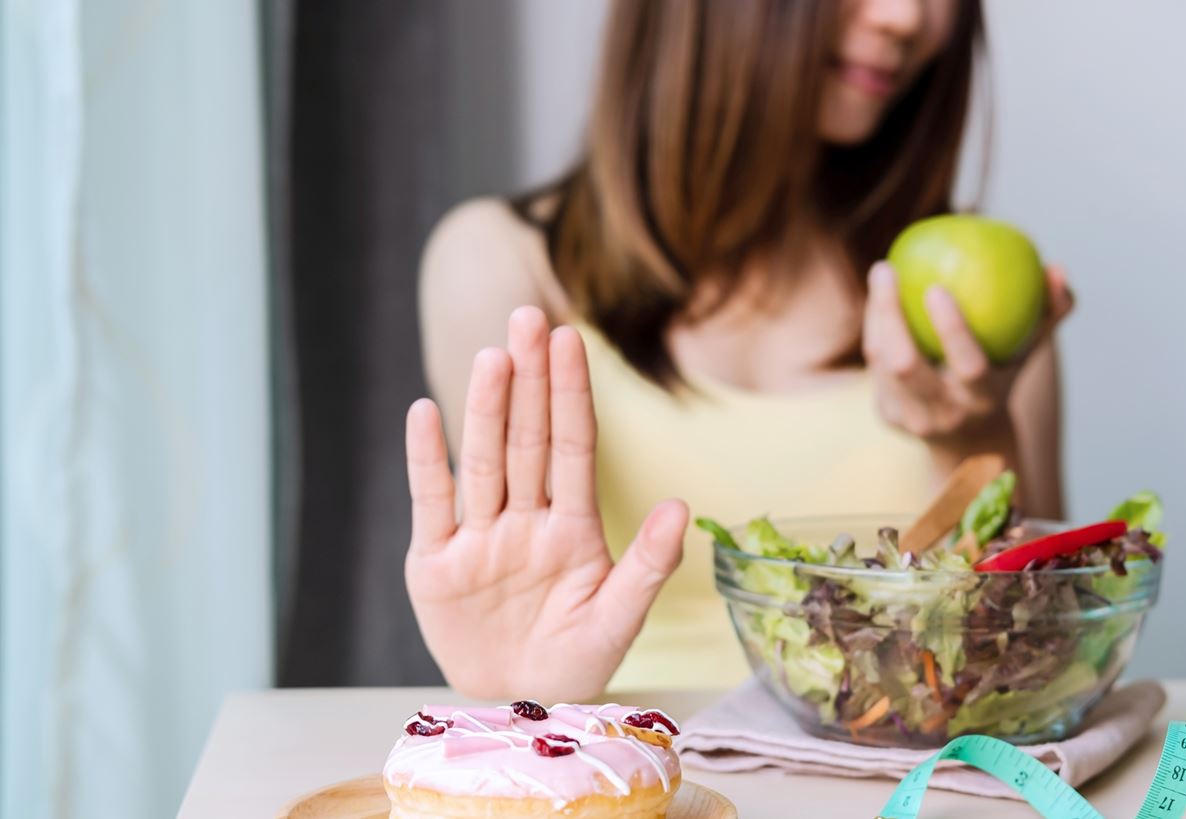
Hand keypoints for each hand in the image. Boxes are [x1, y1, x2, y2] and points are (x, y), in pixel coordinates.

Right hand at [404, 306, 687, 700]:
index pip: (573, 447)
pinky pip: (431, 503)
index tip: (570, 340)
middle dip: (530, 379)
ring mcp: (479, 538)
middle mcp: (525, 520)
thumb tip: (684, 507)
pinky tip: (425, 413)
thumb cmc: (577, 660)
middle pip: (527, 438)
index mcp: (573, 528)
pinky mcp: (435, 563)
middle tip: (528, 317)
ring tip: (492, 357)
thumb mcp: (620, 620)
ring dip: (486, 410)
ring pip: (483, 461)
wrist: (520, 708)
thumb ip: (649, 565)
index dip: (571, 394)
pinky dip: (426, 460)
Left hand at [862, 261, 1072, 450]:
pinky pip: (874, 365)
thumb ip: (1050, 312)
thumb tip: (1057, 269)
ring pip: (882, 362)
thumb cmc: (1004, 376)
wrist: (970, 442)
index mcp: (982, 400)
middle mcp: (944, 414)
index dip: (951, 329)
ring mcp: (911, 419)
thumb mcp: (1030, 352)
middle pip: (905, 365)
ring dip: (877, 314)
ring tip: (883, 272)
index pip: (968, 366)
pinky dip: (874, 328)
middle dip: (891, 314)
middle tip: (888, 267)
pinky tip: (878, 296)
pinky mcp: (887, 416)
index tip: (937, 287)